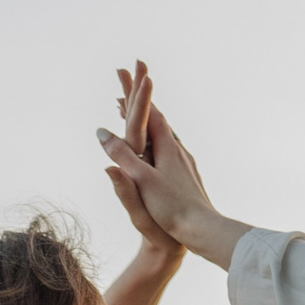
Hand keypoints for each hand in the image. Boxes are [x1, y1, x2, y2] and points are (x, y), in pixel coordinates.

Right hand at [95, 63, 252, 267]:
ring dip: (148, 123)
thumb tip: (102, 132)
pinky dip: (155, 144)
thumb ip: (123, 156)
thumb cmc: (172, 208)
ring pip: (163, 137)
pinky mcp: (186, 179)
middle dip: (142, 103)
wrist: (203, 231)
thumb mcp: (142, 181)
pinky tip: (157, 153)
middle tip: (131, 85)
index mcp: (168, 148)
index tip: (130, 74)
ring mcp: (184, 165)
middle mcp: (179, 152)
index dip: (139, 94)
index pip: (151, 112)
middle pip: (158, 120)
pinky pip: (167, 153)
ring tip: (138, 115)